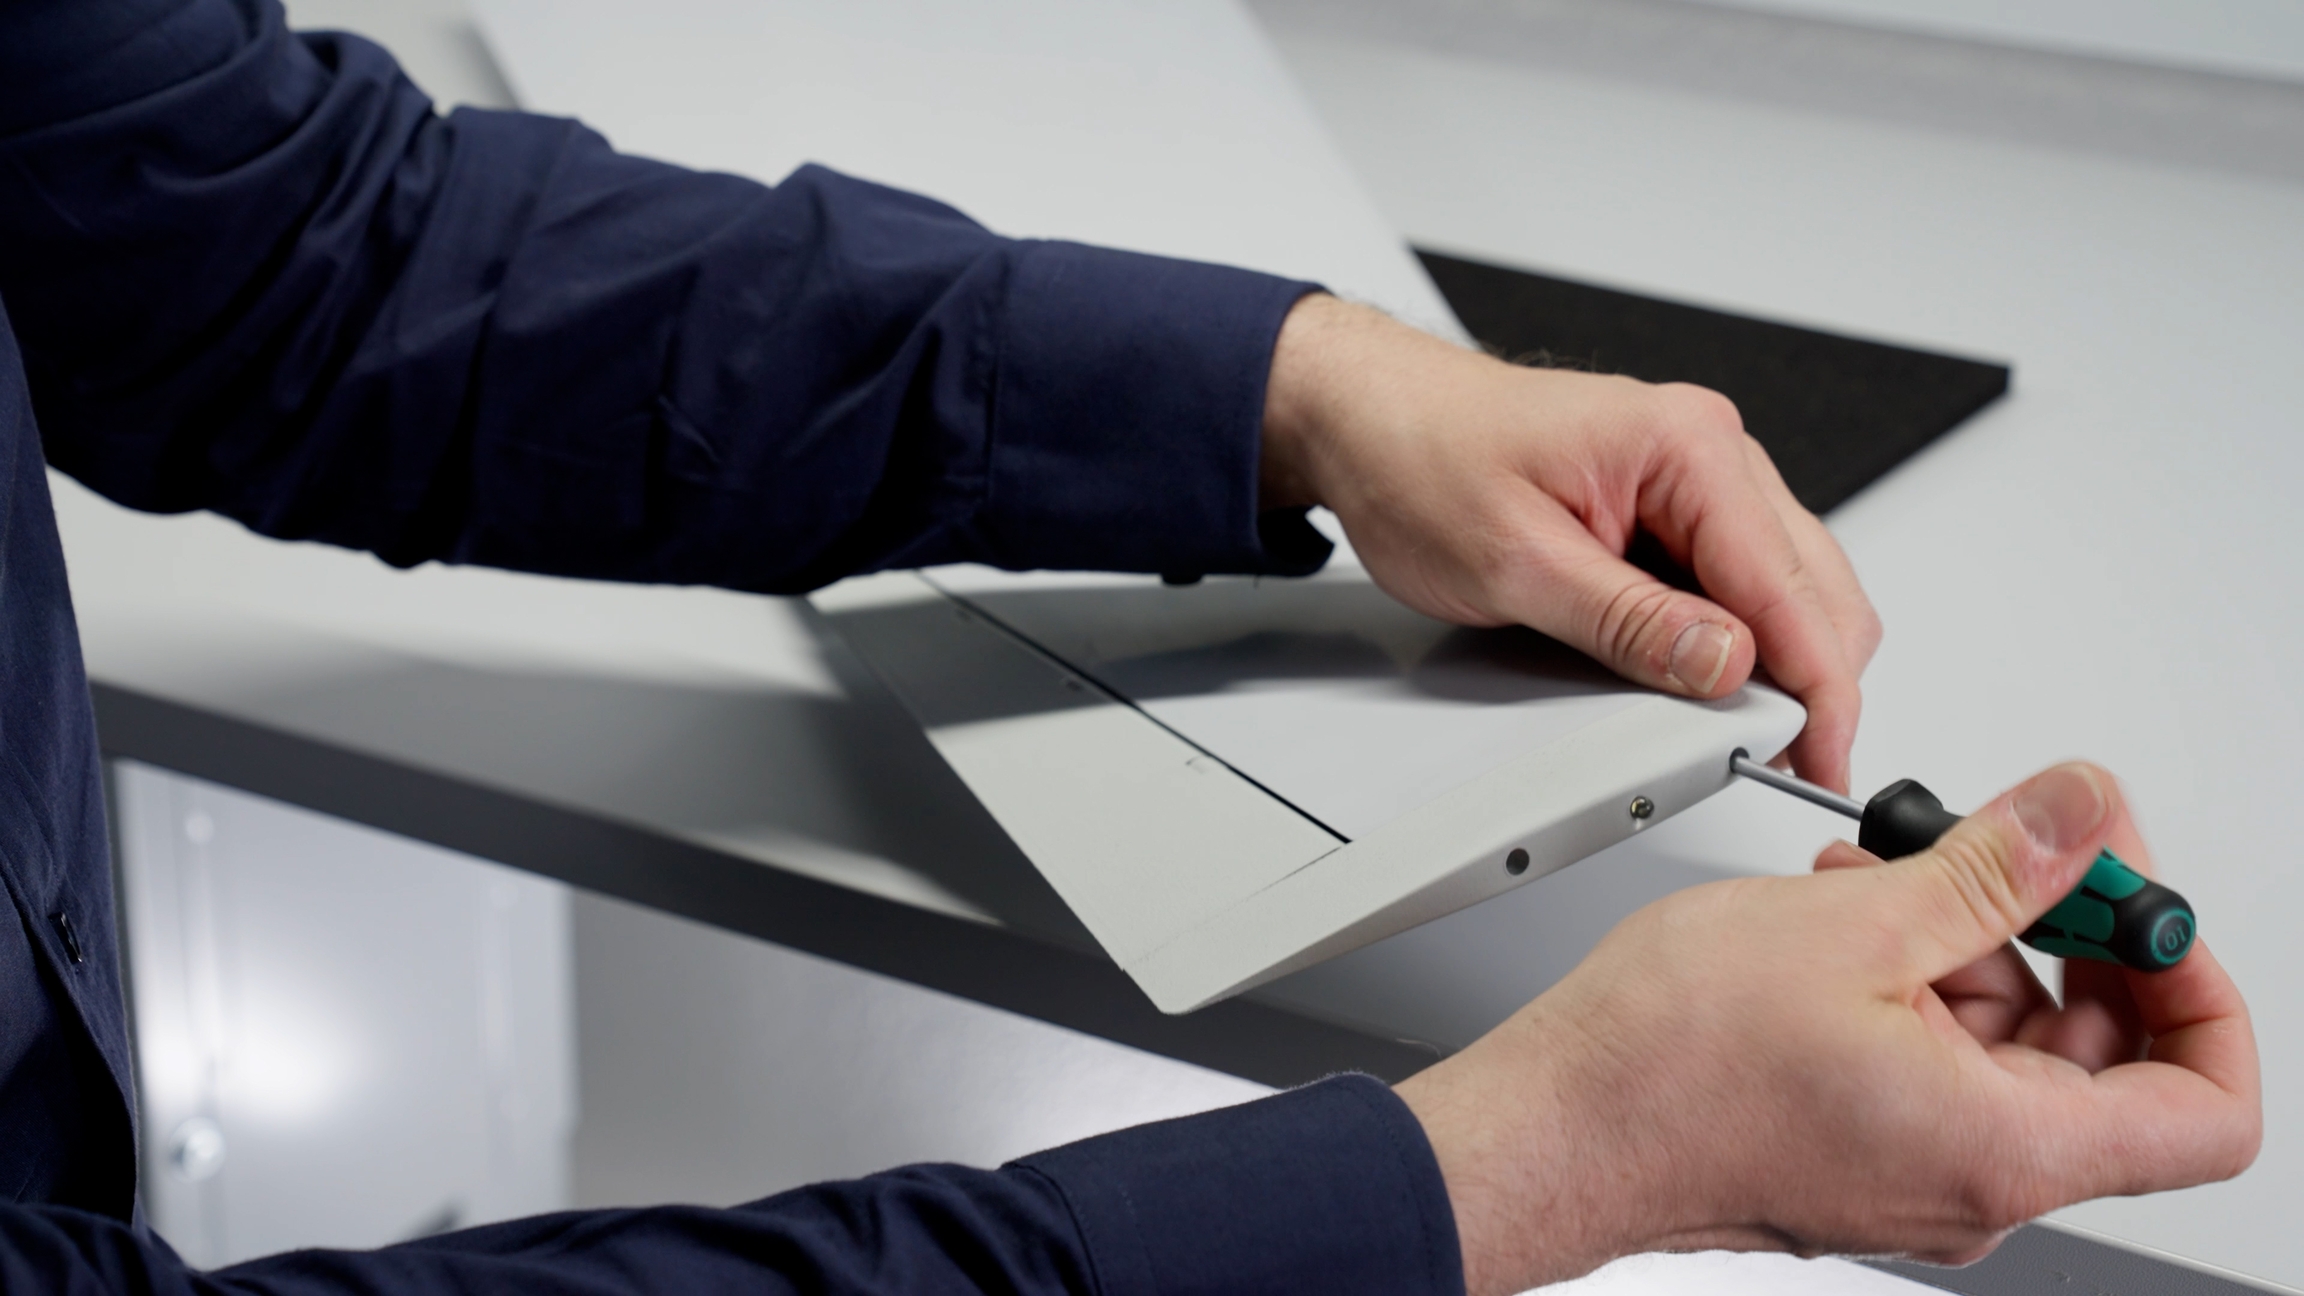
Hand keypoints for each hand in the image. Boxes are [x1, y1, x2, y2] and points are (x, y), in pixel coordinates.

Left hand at [1260, 294, 1877, 789]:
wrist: (1372, 420)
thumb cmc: (1424, 459)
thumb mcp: (1518, 562)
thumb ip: (1630, 621)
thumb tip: (1726, 666)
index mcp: (1687, 446)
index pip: (1790, 586)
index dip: (1819, 687)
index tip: (1823, 758)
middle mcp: (1707, 453)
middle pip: (1813, 588)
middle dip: (1812, 679)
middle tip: (1785, 761)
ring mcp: (1693, 482)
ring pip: (1785, 589)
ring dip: (1774, 661)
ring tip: (1738, 730)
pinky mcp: (1669, 511)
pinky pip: (1735, 584)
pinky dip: (1734, 640)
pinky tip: (1699, 681)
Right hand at [1394, 763, 2260, 1294]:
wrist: (1552, 1125)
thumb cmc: (1666, 1064)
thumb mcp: (1856, 924)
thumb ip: (1996, 865)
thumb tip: (2084, 814)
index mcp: (2003, 1151)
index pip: (2208, 1107)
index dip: (2200, 992)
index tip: (2142, 908)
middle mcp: (1972, 1183)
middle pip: (2105, 1061)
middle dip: (2068, 936)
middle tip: (2018, 849)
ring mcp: (1913, 1172)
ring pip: (2007, 1048)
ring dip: (1972, 940)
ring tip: (1892, 871)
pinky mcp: (1858, 1148)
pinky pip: (1934, 1061)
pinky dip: (1913, 976)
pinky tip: (1850, 910)